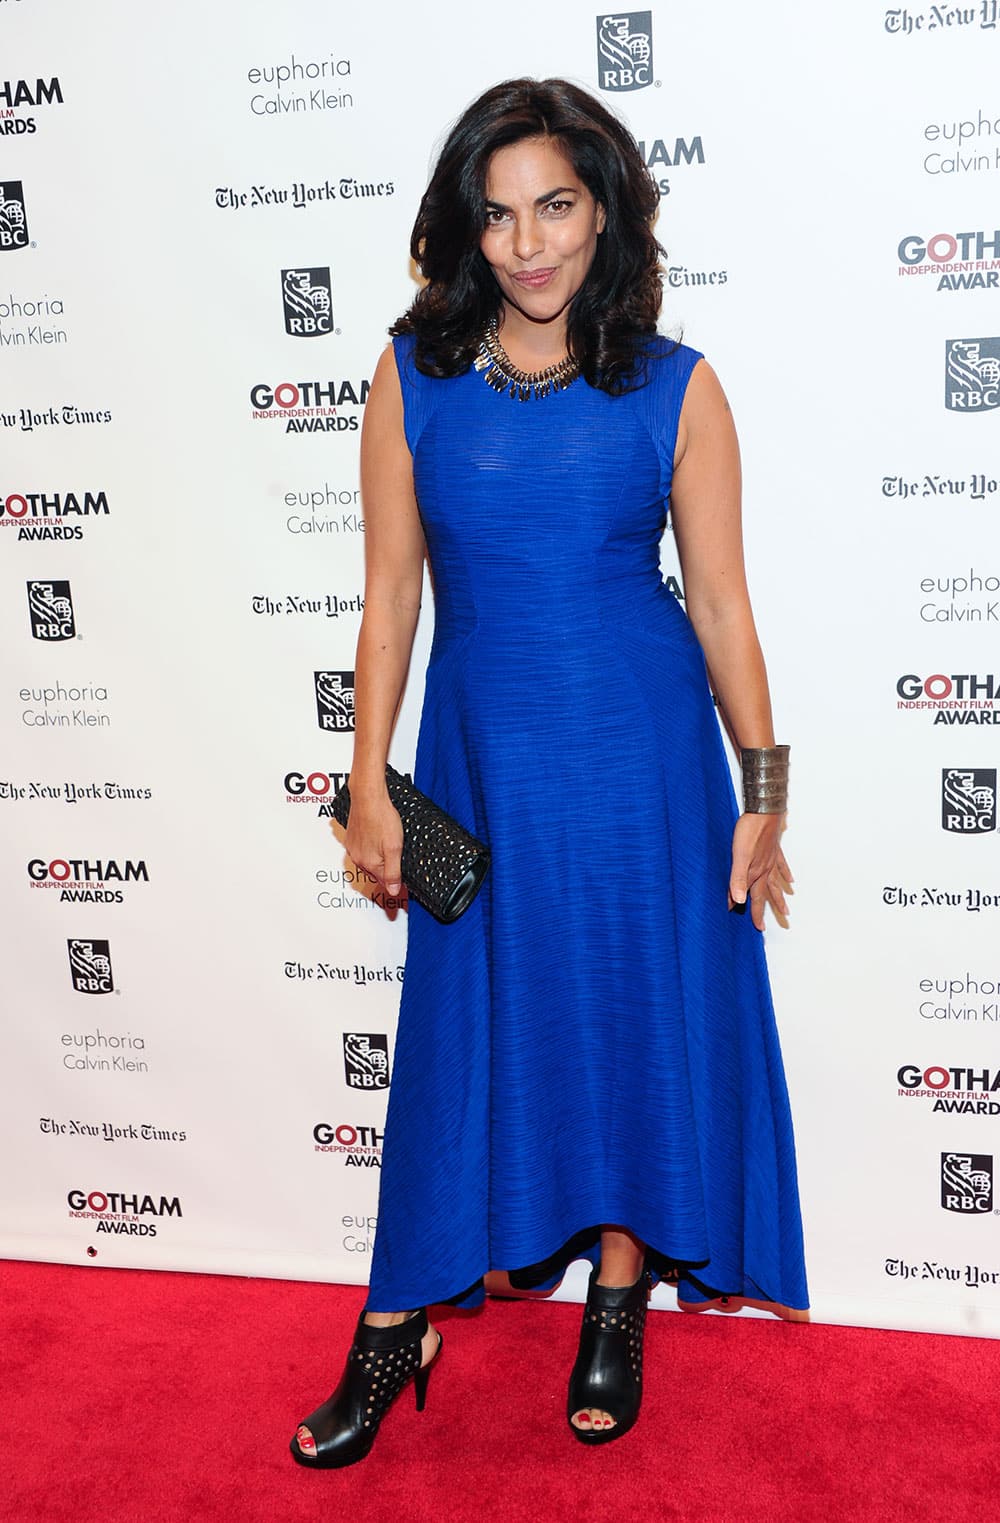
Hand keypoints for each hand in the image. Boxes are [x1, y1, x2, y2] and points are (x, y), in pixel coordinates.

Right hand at [345, 788, 404, 896]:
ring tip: (390, 849)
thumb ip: (393, 872)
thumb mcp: (394, 848)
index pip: (384, 882)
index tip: (403, 885)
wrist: (368, 796)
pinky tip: (379, 838)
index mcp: (369, 864)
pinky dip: (371, 847)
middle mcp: (357, 857)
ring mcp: (352, 846)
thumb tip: (393, 891)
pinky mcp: (352, 836)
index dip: (396, 884)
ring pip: (369, 860)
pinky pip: (363, 848)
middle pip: (376, 872)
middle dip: (387, 871)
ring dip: (379, 859)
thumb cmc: (382, 818)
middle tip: (400, 865)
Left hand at [728, 813, 792, 930]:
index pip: (751, 896)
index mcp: (756, 872)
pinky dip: (785, 873)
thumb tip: (738, 901)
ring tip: (786, 910)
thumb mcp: (739, 856)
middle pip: (766, 893)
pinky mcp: (774, 848)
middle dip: (766, 910)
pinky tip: (791, 879)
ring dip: (779, 896)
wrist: (764, 810)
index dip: (748, 910)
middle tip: (769, 926)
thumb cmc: (750, 831)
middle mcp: (766, 868)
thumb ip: (737, 878)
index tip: (750, 923)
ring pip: (776, 882)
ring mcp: (772, 859)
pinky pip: (781, 865)